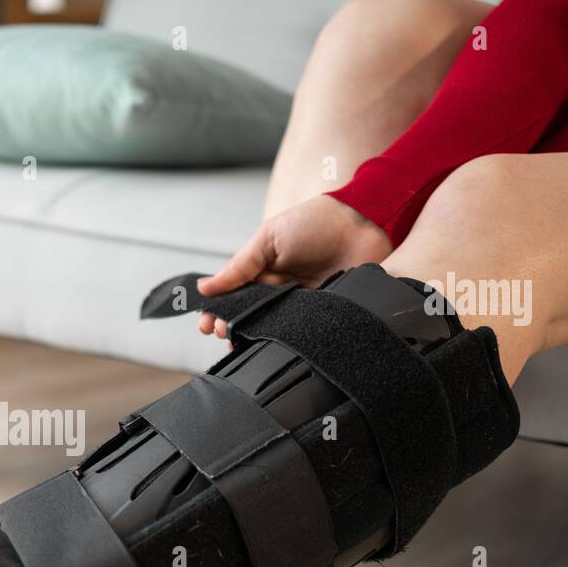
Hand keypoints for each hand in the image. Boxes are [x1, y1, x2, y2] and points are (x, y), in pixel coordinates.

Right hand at [197, 195, 391, 337]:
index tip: (206, 324)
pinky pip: (297, 330)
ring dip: (253, 335)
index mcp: (262, 270)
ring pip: (270, 327)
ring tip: (238, 341)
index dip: (217, 310)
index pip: (233, 296)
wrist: (363, 224)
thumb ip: (239, 266)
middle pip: (248, 315)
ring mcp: (298, 303)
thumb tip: (204, 287)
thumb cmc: (314, 223)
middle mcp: (277, 289)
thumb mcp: (268, 238)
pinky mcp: (319, 314)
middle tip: (220, 333)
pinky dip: (283, 338)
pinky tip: (269, 343)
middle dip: (230, 326)